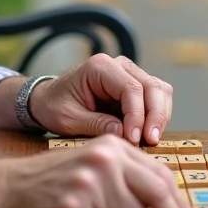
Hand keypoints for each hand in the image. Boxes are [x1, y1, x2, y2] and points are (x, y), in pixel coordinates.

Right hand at [0, 135, 192, 207]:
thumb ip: (129, 175)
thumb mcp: (94, 163)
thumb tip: (171, 203)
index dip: (178, 203)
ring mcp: (87, 184)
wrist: (7, 189)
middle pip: (155, 198)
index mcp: (112, 147)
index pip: (160, 174)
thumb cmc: (55, 180)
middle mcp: (103, 160)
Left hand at [29, 54, 173, 145]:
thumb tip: (124, 135)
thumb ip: (95, 124)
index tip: (134, 139)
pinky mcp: (135, 88)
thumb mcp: (68, 119)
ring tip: (151, 140)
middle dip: (155, 115)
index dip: (137, 115)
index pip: (131, 88)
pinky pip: (156, 99)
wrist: (47, 101)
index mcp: (100, 67)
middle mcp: (119, 65)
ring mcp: (129, 74)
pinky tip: (148, 134)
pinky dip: (157, 116)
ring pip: (160, 91)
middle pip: (152, 86)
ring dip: (160, 116)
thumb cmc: (55, 107)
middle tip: (150, 141)